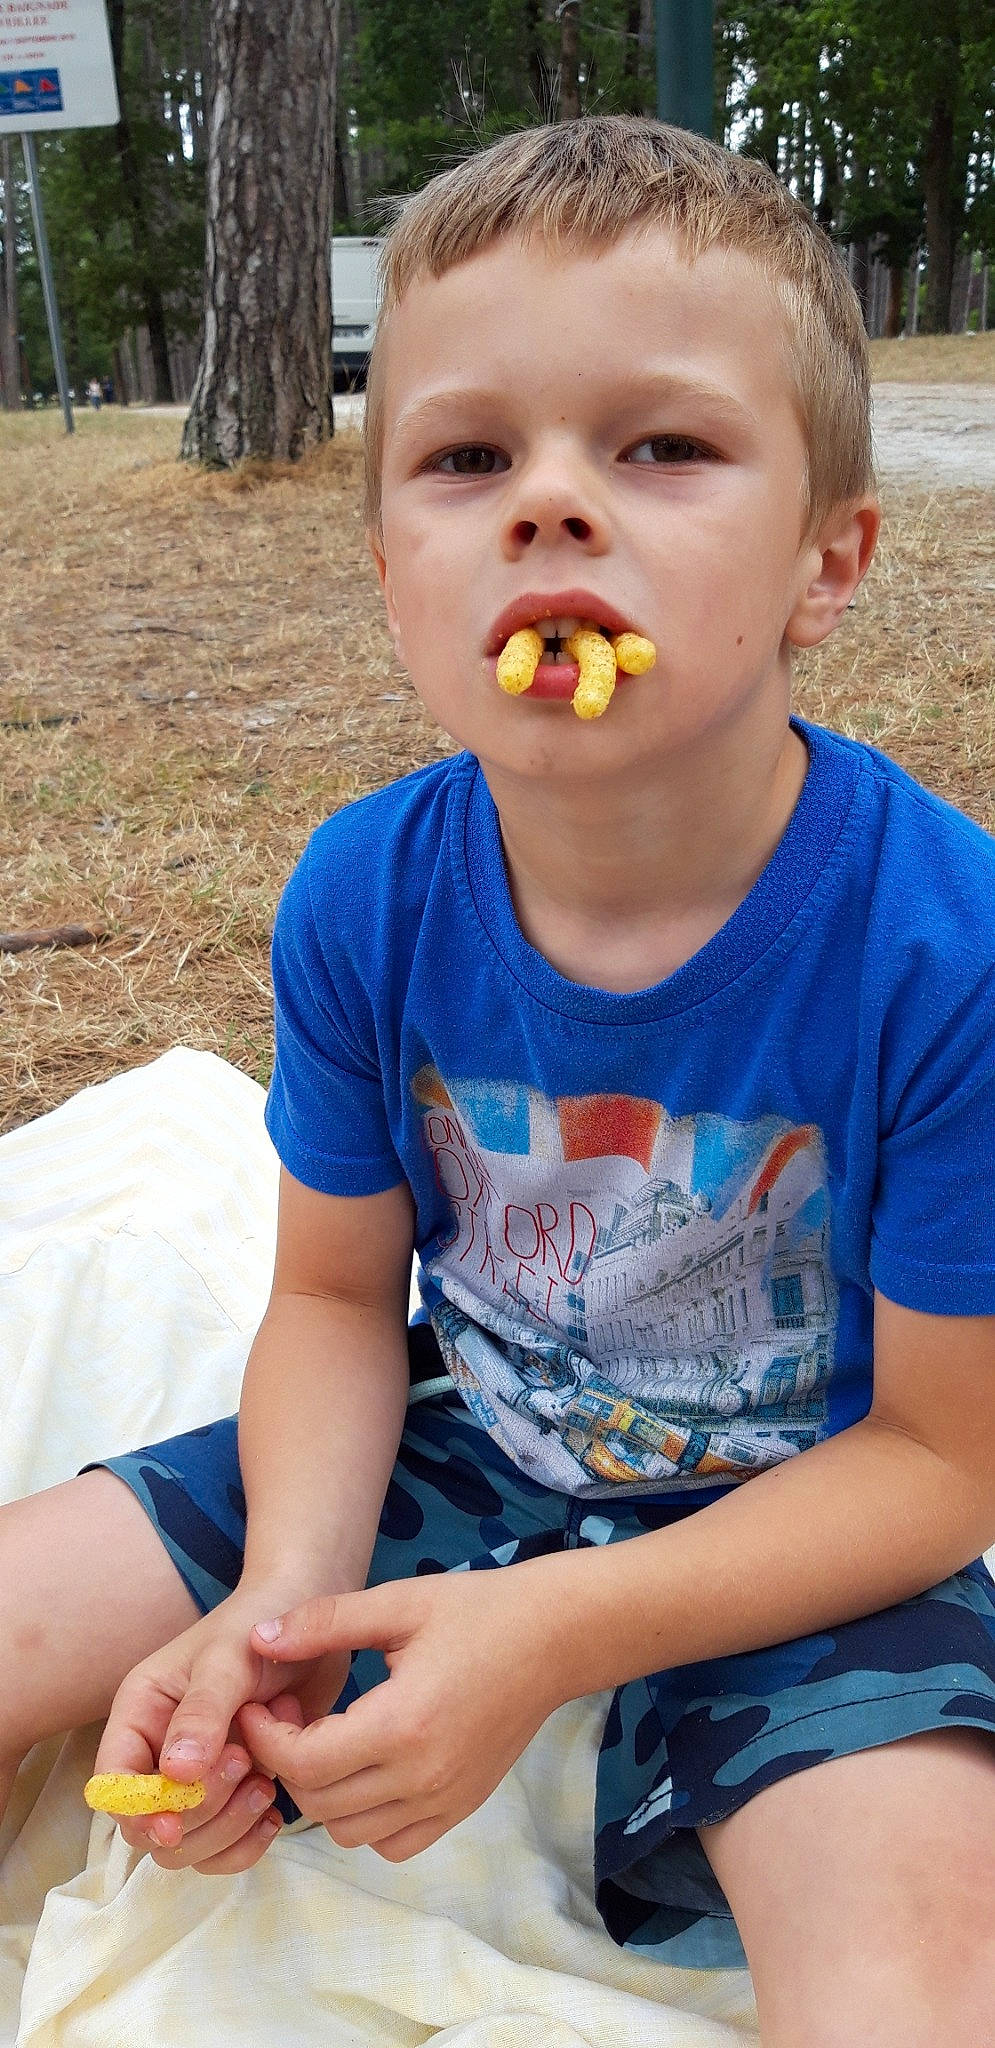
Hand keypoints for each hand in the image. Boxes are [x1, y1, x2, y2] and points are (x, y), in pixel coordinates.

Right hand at [94, 1587, 351, 1872]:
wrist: (312, 1628)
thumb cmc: (260, 1629)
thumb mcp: (228, 1661)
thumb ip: (202, 1712)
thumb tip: (175, 1773)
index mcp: (140, 1715)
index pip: (113, 1785)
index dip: (137, 1812)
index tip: (174, 1822)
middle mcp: (160, 1753)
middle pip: (150, 1827)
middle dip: (198, 1813)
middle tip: (245, 1764)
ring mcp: (198, 1779)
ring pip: (189, 1845)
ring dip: (227, 1829)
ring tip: (266, 1782)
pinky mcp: (235, 1794)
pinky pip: (225, 1848)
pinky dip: (248, 1843)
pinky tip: (276, 1813)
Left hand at [238, 1562, 563, 1862]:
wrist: (554, 1638)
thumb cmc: (477, 1611)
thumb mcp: (397, 1602)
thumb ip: (324, 1622)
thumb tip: (259, 1639)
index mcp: (402, 1724)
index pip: (303, 1764)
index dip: (266, 1739)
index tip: (260, 1705)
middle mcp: (422, 1776)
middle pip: (318, 1804)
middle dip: (286, 1763)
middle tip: (288, 1717)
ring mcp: (444, 1800)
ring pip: (350, 1833)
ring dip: (322, 1795)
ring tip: (324, 1742)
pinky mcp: (460, 1808)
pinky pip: (393, 1844)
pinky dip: (366, 1820)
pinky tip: (366, 1771)